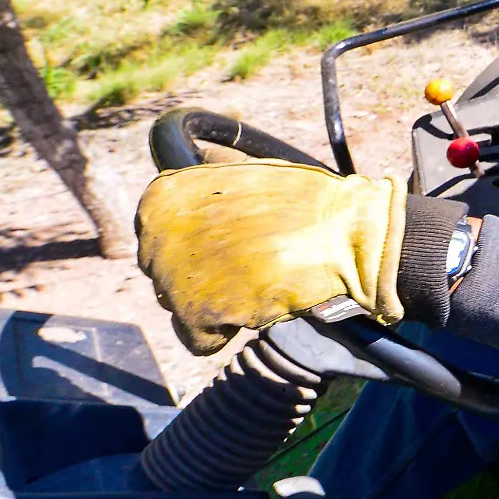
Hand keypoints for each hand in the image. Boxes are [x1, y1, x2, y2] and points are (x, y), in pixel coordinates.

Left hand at [135, 159, 406, 354]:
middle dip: (199, 276)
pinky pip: (196, 339)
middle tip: (246, 268)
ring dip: (213, 304)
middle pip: (164, 273)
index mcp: (163, 197)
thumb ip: (210, 175)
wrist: (343, 235)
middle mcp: (157, 233)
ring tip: (254, 285)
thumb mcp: (248, 172)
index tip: (228, 246)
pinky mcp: (196, 312)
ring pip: (178, 307)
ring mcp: (175, 275)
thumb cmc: (305, 205)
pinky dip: (222, 335)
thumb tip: (192, 158)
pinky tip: (252, 310)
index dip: (195, 246)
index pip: (156, 236)